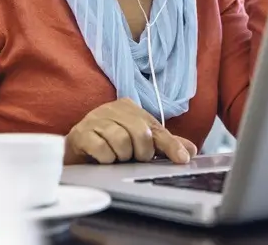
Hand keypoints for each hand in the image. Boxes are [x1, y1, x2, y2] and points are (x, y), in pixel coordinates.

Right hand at [64, 99, 197, 164]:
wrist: (76, 151)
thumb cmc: (109, 144)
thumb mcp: (138, 142)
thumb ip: (163, 144)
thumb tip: (191, 150)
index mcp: (129, 107)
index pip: (156, 128)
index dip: (171, 145)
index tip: (182, 159)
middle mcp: (112, 109)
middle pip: (140, 133)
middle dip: (141, 153)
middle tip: (134, 158)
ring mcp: (94, 119)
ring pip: (121, 141)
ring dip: (121, 156)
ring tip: (116, 157)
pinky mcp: (80, 134)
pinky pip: (102, 149)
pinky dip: (106, 158)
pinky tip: (103, 159)